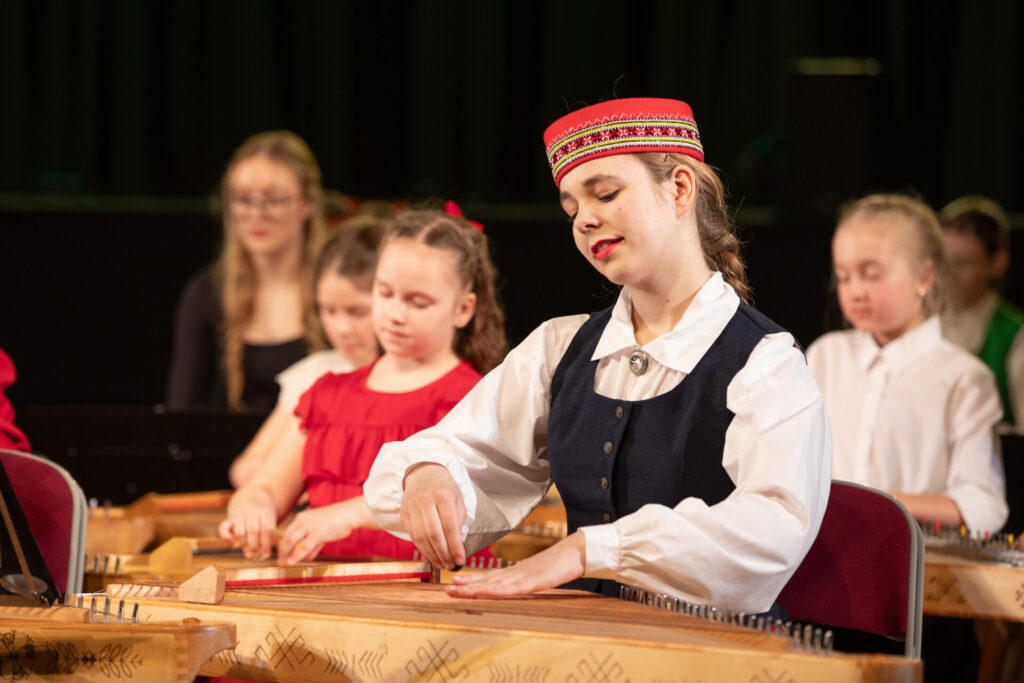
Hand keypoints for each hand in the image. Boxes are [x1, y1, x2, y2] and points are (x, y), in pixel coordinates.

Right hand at [218, 487, 278, 559]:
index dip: (266, 543)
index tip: (266, 554)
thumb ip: (268, 536)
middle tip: (257, 554)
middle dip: (255, 545)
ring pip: (240, 531)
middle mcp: (251, 512)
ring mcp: (239, 515)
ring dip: (244, 544)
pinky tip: (233, 542)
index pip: (267, 528)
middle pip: (253, 530)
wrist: (252, 498)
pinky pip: (223, 527)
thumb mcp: (270, 521)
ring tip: (249, 553)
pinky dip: (226, 536)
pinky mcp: (230, 519)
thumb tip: (265, 556)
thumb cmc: (263, 516)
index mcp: (265, 512)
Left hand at [277, 501, 360, 564]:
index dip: (282, 545)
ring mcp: (309, 527)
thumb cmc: (336, 521)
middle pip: (286, 538)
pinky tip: (292, 562)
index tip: (281, 554)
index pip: (287, 532)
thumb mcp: (321, 531)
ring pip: (291, 542)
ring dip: (287, 554)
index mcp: (301, 518)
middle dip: (282, 551)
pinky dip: (297, 556)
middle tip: (280, 561)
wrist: (348, 513)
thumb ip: (313, 543)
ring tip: (284, 563)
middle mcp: (302, 521)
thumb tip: (308, 557)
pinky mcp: (317, 534)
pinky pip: (304, 547)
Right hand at [400, 464, 466, 568]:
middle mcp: (426, 500)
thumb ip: (459, 520)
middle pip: (434, 534)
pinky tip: (431, 556)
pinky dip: (422, 549)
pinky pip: (413, 535)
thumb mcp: (457, 499)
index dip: (455, 546)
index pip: (450, 526)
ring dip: (432, 555)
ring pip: (421, 537)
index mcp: (443, 495)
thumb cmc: (445, 488)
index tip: (461, 560)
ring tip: (442, 564)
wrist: (423, 472)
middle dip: (444, 554)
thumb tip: (458, 546)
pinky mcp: (404, 512)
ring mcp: (412, 506)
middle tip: (451, 566)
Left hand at [445, 531, 586, 597]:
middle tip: (447, 588)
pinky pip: (515, 588)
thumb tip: (514, 586)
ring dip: (476, 587)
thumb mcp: (539, 574)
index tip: (454, 582)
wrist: (579, 551)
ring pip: (496, 583)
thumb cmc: (561, 563)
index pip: (490, 577)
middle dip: (467, 584)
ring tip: (458, 590)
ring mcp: (525, 575)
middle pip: (488, 580)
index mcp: (517, 572)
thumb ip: (526, 580)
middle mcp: (517, 572)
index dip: (471, 580)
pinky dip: (500, 590)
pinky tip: (488, 592)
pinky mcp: (536, 580)